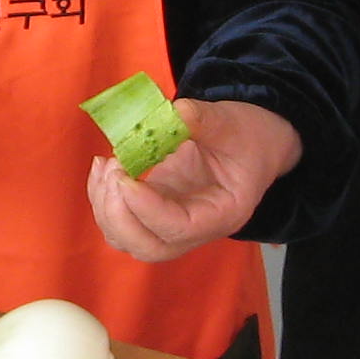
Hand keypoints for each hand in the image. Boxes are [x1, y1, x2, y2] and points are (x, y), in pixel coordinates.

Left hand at [86, 96, 297, 262]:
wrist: (256, 143)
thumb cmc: (249, 136)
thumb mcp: (232, 123)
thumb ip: (203, 119)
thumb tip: (173, 112)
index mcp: (222, 214)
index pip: (179, 228)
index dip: (145, 208)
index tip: (123, 174)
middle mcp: (196, 230)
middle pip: (148, 247)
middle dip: (119, 215)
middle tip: (114, 169)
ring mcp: (172, 223)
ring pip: (128, 239)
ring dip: (106, 208)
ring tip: (106, 165)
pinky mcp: (155, 210)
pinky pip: (122, 221)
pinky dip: (103, 199)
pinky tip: (104, 167)